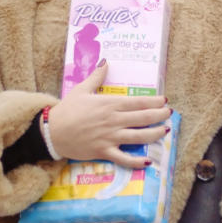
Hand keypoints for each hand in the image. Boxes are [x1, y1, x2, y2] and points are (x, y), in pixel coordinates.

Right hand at [47, 60, 170, 167]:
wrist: (52, 131)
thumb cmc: (67, 109)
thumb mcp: (82, 89)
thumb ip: (97, 76)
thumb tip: (106, 61)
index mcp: (110, 104)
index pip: (138, 102)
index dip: (154, 102)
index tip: (164, 100)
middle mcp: (114, 120)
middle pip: (143, 118)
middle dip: (160, 116)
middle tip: (169, 114)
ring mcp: (110, 137)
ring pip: (139, 137)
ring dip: (155, 134)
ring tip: (166, 131)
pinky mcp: (104, 152)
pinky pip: (124, 159)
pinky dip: (136, 161)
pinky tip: (148, 160)